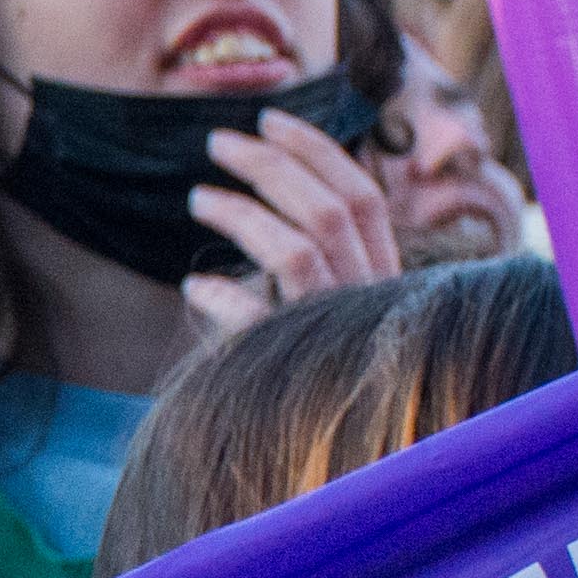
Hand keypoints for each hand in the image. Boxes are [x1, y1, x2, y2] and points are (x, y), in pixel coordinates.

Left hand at [177, 112, 402, 345]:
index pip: (363, 197)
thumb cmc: (315, 358)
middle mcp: (367, 299)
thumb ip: (318, 249)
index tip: (269, 119)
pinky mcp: (295, 364)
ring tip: (197, 199)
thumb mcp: (332, 298)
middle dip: (270, 166)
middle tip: (217, 141)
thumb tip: (269, 176)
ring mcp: (336, 332)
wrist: (331, 459)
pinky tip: (196, 285)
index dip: (318, 151)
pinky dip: (223, 295)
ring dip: (242, 215)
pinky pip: (256, 319)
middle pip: (329, 212)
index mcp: (381, 276)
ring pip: (296, 253)